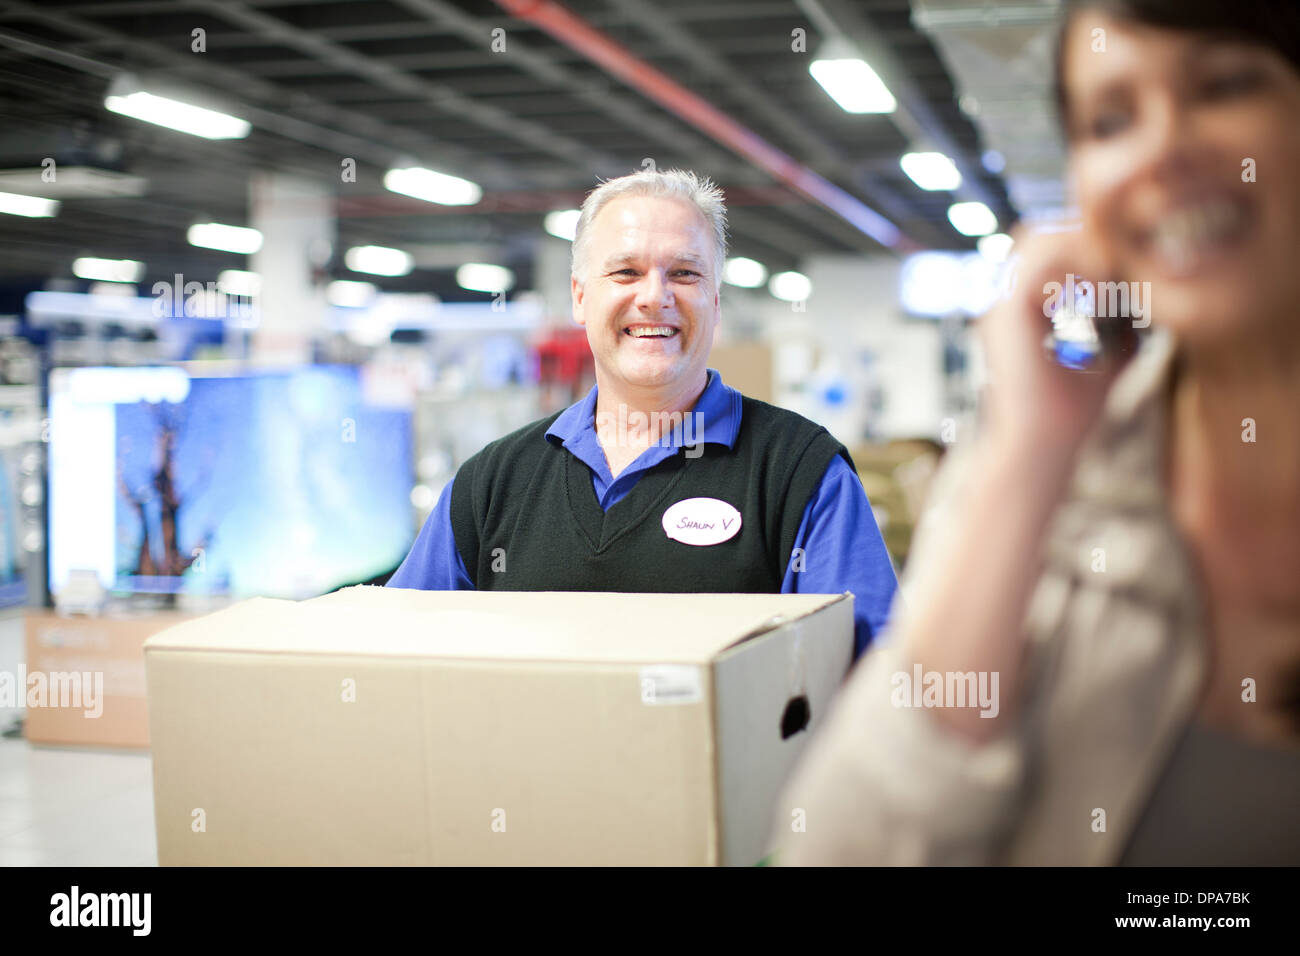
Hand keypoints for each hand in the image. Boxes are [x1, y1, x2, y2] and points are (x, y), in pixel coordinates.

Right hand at [978, 225, 1132, 462]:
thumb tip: (1151, 299)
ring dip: (1081, 244)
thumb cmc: (1071, 411)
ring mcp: (999, 302)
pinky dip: (1073, 267)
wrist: (1043, 445)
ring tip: (1119, 266)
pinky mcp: (1003, 313)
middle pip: (1042, 231)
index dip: (1089, 238)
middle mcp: (1005, 298)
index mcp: (1023, 305)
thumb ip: (1121, 324)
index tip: (1131, 253)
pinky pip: (1037, 264)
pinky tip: (1105, 288)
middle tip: (1129, 249)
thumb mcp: (1108, 354)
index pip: (1051, 244)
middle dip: (1086, 234)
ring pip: (1038, 238)